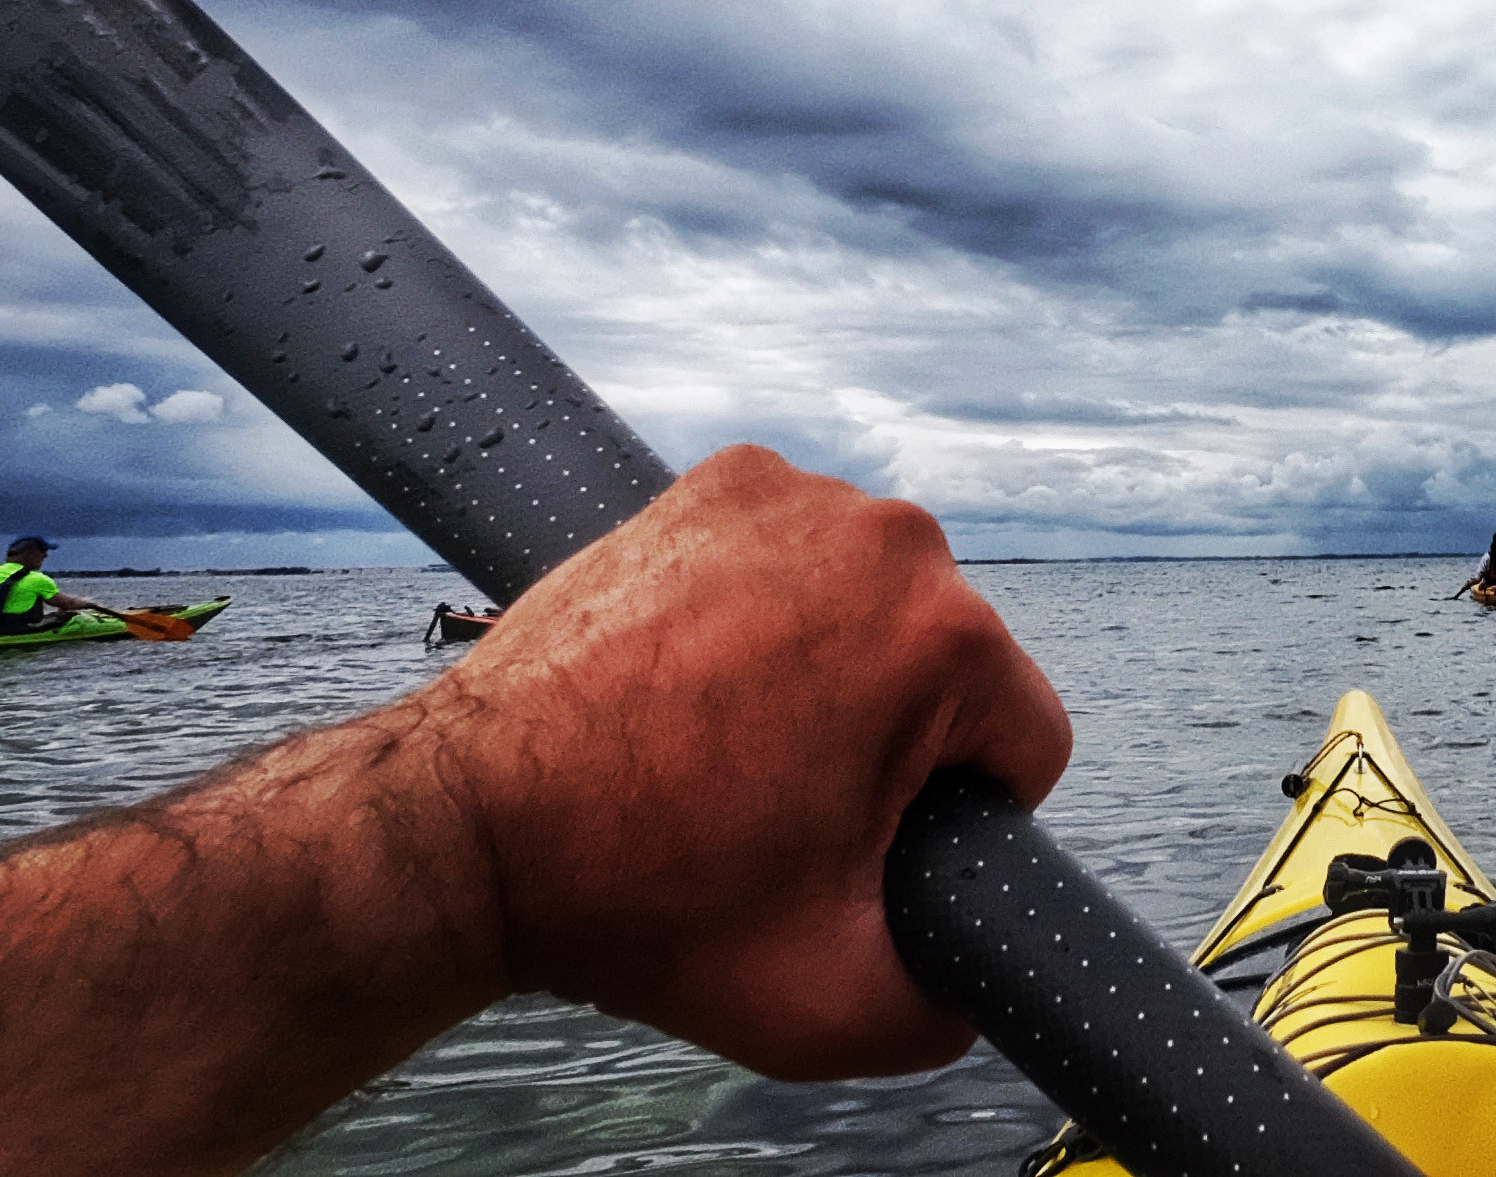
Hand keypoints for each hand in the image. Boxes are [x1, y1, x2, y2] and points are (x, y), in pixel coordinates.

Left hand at [413, 446, 1071, 1076]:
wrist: (471, 820)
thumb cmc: (636, 893)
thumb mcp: (826, 1005)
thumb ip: (945, 1012)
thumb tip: (974, 989)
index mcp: (942, 638)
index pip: (1024, 743)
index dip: (951, 819)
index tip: (853, 842)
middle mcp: (885, 535)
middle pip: (948, 664)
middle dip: (885, 737)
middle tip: (776, 801)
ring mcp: (792, 494)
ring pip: (873, 608)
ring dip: (829, 666)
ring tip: (726, 739)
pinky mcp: (718, 482)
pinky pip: (796, 557)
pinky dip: (764, 608)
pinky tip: (698, 674)